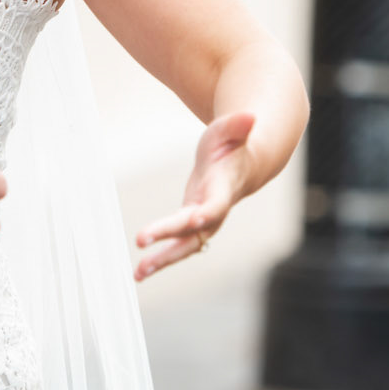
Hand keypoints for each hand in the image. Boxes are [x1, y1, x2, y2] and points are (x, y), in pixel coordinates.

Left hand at [134, 111, 255, 280]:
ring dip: (162, 260)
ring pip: (185, 246)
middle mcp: (215, 210)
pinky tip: (139, 271)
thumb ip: (238, 125)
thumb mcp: (231, 130)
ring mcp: (204, 222)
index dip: (209, 211)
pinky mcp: (191, 226)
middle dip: (169, 236)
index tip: (197, 218)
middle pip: (194, 229)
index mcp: (223, 187)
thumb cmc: (233, 145)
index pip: (217, 203)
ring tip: (138, 273)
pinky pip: (176, 246)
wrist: (242, 165)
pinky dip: (159, 258)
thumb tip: (250, 116)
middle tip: (140, 240)